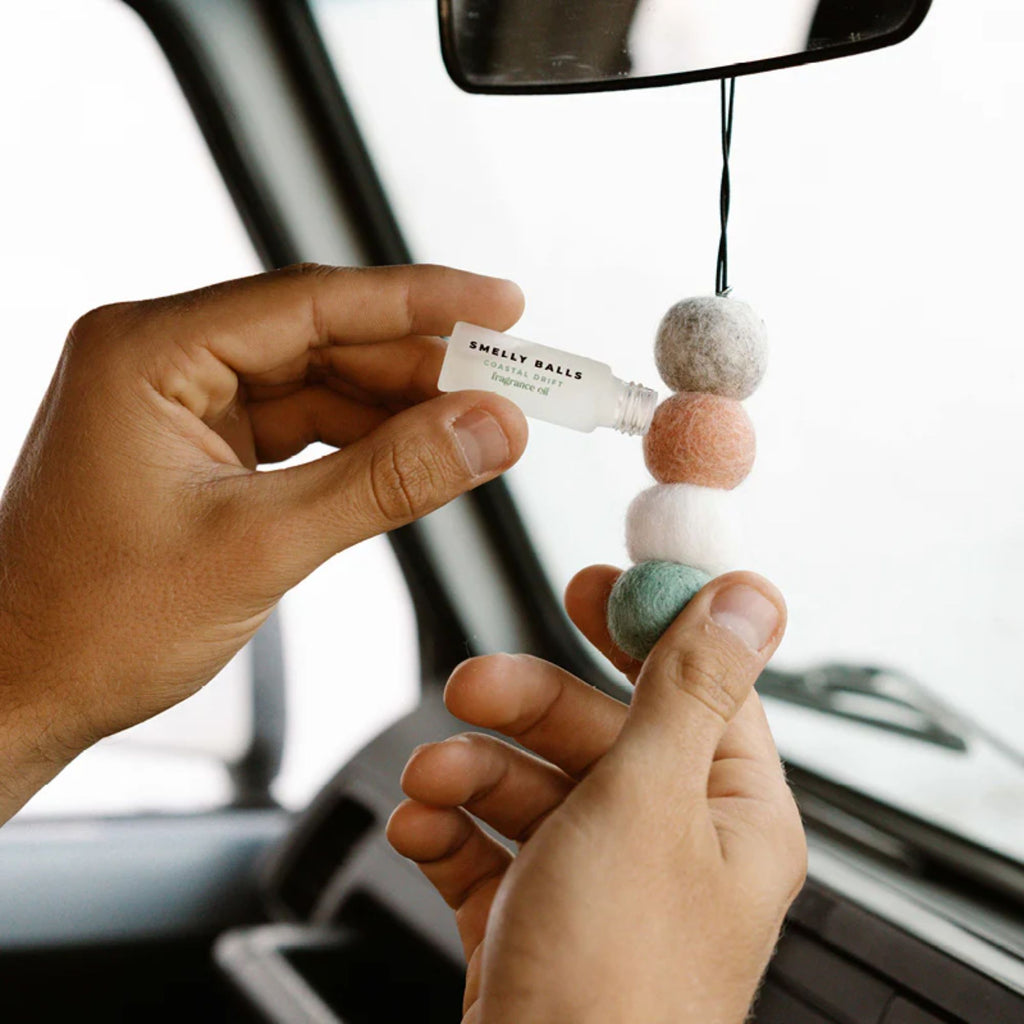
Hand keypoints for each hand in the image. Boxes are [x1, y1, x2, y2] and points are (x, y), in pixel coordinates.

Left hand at [0, 264, 526, 818]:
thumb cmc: (95, 624)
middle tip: (509, 381)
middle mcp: (163, 358)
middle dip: (420, 362)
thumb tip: (489, 429)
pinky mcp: (201, 445)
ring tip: (480, 424)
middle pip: (323, 336)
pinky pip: (303, 425)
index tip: (502, 304)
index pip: (312, 301)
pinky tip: (420, 453)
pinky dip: (364, 441)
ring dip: (400, 405)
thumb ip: (386, 482)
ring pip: (320, 381)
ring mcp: (182, 402)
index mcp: (149, 353)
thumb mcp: (260, 547)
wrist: (20, 689)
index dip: (419, 301)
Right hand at [388, 567, 804, 1023]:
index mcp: (724, 810)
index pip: (695, 683)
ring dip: (470, 771)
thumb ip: (689, 688)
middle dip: (524, 705)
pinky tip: (420, 830)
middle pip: (593, 728)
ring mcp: (593, 882)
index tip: (590, 583)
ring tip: (430, 781)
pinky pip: (485, 845)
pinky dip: (448, 831)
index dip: (643, 626)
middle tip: (471, 684)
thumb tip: (753, 595)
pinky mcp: (529, 919)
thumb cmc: (614, 982)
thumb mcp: (649, 800)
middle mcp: (665, 842)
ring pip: (527, 783)